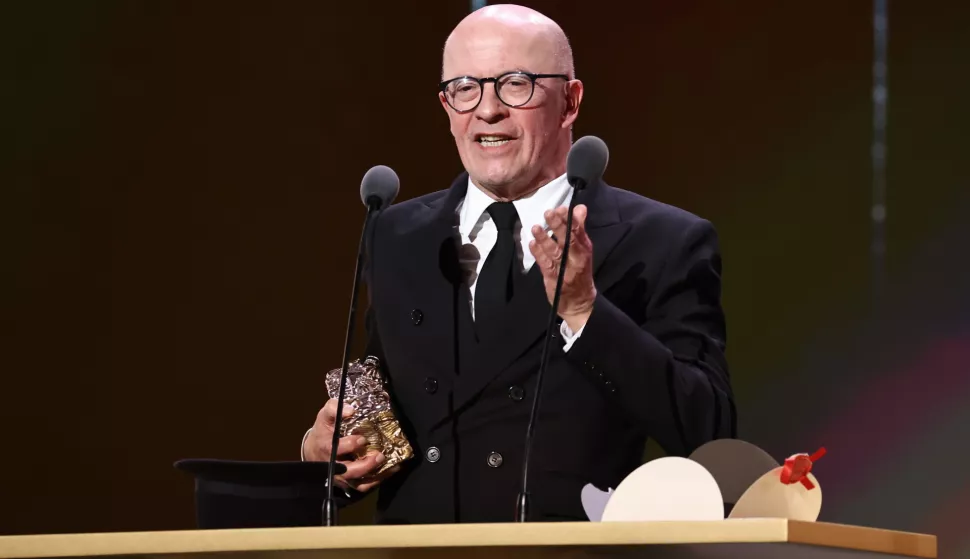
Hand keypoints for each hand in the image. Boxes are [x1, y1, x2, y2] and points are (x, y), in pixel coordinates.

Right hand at [304, 398, 399, 492]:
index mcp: (326, 447)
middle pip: (348, 471)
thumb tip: (351, 410)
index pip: (335, 449)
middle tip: (379, 456)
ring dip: (375, 476)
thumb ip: (335, 408)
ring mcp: (340, 476)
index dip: (350, 445)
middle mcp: (332, 465)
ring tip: (390, 465)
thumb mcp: (325, 415)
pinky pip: (363, 486)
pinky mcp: (348, 482)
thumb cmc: (324, 430)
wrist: (314, 449)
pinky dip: (377, 480)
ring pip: (357, 483)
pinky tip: (389, 470)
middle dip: (365, 465)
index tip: (362, 438)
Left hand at [529, 204, 595, 332]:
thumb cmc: (579, 270)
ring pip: (555, 252)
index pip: (578, 231)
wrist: (579, 301)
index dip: (569, 219)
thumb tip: (580, 208)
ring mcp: (565, 270)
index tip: (560, 208)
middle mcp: (576, 258)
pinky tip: (532, 244)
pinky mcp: (554, 279)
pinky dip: (538, 254)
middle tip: (549, 213)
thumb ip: (579, 228)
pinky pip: (545, 264)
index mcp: (584, 249)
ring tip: (536, 227)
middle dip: (558, 226)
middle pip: (568, 240)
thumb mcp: (583, 249)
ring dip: (545, 239)